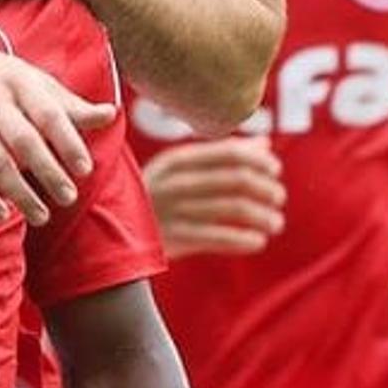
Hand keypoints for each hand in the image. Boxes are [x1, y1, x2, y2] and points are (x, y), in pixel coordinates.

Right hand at [0, 30, 117, 226]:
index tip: (84, 169)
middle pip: (24, 142)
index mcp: (19, 81)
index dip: (68, 142)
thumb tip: (111, 114)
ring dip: (20, 194)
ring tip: (41, 216)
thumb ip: (68, 102)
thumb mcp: (30, 77)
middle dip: (48, 173)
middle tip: (68, 198)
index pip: (48, 113)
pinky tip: (1, 213)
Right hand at [141, 136, 286, 258]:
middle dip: (264, 188)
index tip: (275, 170)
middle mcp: (175, 182)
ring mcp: (173, 211)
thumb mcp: (180, 169)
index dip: (258, 161)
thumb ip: (221, 155)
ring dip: (261, 216)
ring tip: (276, 222)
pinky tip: (258, 241)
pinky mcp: (172, 239)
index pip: (229, 153)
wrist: (107, 229)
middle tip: (279, 197)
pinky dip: (243, 240)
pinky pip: (217, 239)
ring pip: (231, 209)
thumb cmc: (156, 193)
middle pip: (234, 179)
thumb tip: (265, 145)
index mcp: (177, 160)